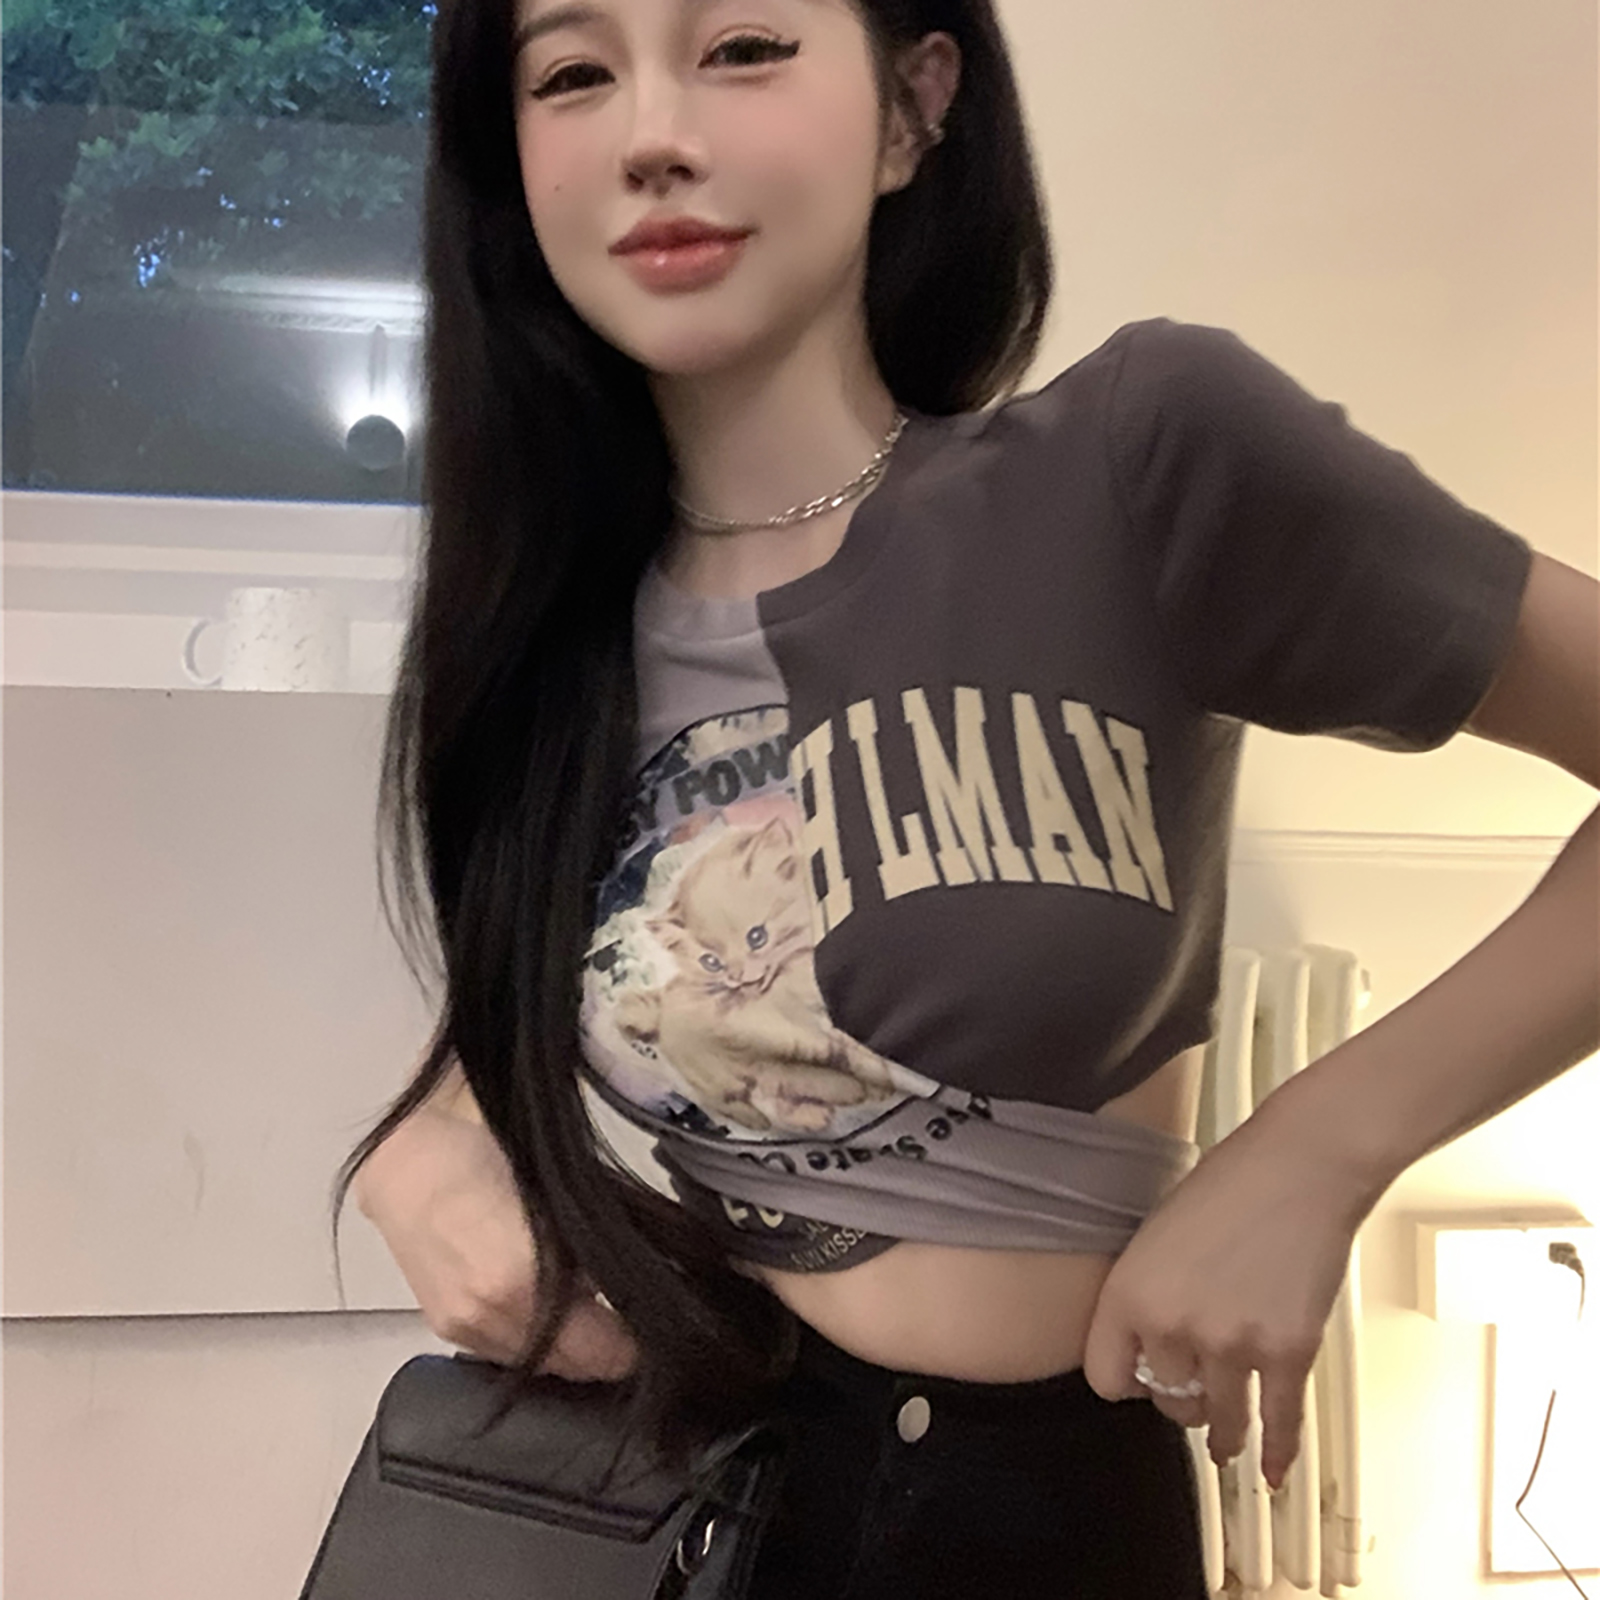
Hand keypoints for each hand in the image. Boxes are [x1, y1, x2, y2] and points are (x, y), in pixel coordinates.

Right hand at [354, 1106, 640, 1381]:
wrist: (409, 1161)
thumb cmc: (488, 1156)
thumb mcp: (563, 1195)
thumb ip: (599, 1248)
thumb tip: (640, 1282)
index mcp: (527, 1279)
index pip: (608, 1349)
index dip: (639, 1341)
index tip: (658, 1323)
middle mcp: (494, 1316)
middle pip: (578, 1367)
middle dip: (609, 1347)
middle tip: (632, 1318)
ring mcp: (468, 1329)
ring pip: (544, 1366)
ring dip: (574, 1347)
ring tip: (594, 1310)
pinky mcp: (448, 1329)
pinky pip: (509, 1355)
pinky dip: (535, 1339)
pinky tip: (546, 1308)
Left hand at [1080, 1114, 1365, 1489]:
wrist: (1298, 1168)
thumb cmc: (1227, 1185)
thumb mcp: (1157, 1234)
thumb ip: (1147, 1291)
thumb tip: (1152, 1343)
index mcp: (1129, 1293)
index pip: (1106, 1377)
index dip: (1124, 1383)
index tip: (1138, 1384)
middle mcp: (1172, 1328)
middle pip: (1166, 1401)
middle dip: (1180, 1400)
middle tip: (1193, 1396)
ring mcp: (1232, 1345)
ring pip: (1220, 1421)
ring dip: (1223, 1437)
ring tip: (1225, 1446)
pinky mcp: (1287, 1353)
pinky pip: (1279, 1422)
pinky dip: (1278, 1452)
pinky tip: (1273, 1473)